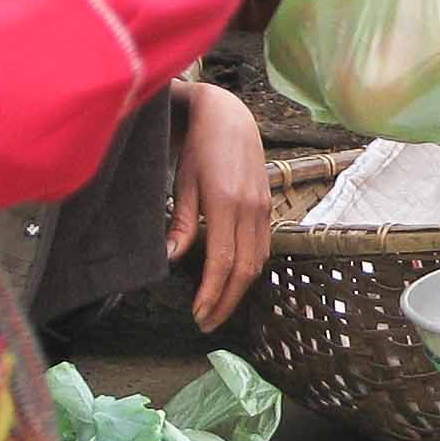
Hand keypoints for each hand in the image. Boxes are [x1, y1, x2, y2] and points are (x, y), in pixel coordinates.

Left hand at [168, 83, 270, 331]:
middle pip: (245, 269)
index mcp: (227, 203)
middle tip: (206, 324)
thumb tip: (170, 260)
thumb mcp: (182, 182)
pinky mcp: (268, 206)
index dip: (212, 293)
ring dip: (239, 290)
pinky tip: (234, 280)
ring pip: (258, 261)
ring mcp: (264, 208)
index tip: (197, 315)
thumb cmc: (198, 147)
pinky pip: (263, 247)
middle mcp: (252, 209)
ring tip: (217, 308)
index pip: (223, 261)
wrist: (229, 116)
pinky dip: (250, 270)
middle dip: (226, 301)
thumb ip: (180, 223)